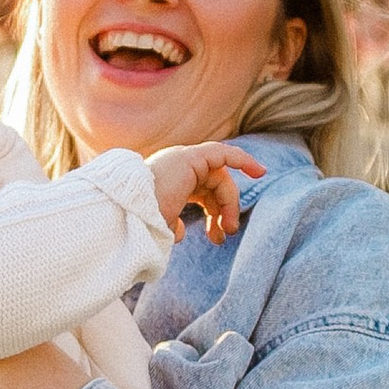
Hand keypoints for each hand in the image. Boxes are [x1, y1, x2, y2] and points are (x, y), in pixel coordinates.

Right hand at [147, 140, 263, 241]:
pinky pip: (223, 153)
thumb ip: (173, 223)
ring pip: (220, 178)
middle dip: (224, 211)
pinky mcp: (191, 158)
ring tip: (230, 228)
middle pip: (215, 186)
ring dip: (230, 203)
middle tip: (226, 235)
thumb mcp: (161, 226)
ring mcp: (183, 160)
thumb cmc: (139, 224)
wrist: (128, 217)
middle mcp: (177, 168)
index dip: (217, 211)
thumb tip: (181, 233)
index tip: (225, 231)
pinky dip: (242, 159)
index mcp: (171, 181)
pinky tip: (259, 172)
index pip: (204, 191)